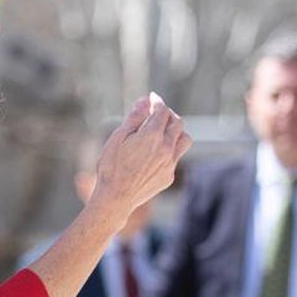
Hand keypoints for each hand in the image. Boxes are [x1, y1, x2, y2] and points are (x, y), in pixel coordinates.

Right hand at [91, 93, 190, 220]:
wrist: (116, 198)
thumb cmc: (111, 167)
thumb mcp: (118, 137)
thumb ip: (134, 118)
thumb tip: (144, 101)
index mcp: (152, 135)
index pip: (162, 110)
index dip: (157, 101)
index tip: (152, 98)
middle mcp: (166, 147)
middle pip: (177, 122)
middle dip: (167, 114)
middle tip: (156, 113)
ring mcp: (170, 163)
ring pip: (184, 139)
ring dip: (176, 131)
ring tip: (164, 131)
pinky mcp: (169, 175)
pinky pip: (176, 157)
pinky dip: (170, 149)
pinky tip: (156, 152)